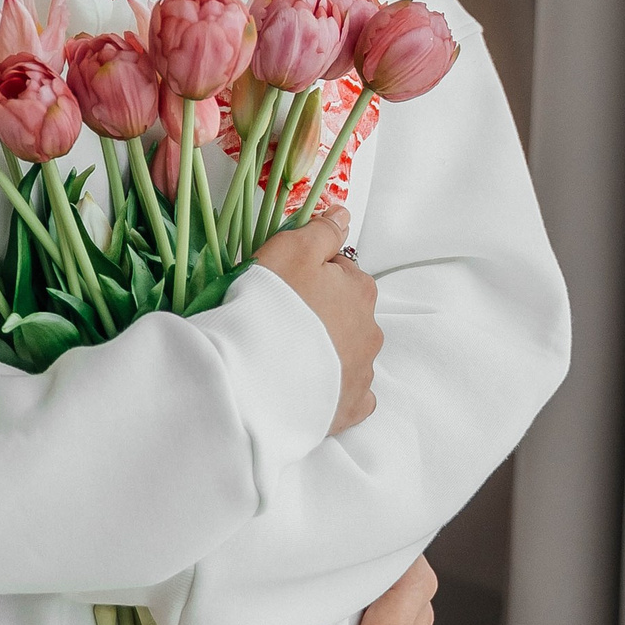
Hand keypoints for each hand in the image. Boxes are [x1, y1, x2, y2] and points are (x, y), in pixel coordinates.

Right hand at [254, 207, 380, 432]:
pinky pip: (350, 394)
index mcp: (360, 290)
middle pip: (347, 312)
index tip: (283, 282)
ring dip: (326, 349)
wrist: (254, 375)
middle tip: (281, 317)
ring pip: (348, 352)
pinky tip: (310, 384)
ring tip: (288, 353)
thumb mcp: (291, 249)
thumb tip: (345, 216)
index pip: (341, 272)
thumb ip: (322, 231)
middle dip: (322, 312)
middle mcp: (370, 331)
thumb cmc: (270, 304)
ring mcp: (362, 373)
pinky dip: (334, 387)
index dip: (310, 273)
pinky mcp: (349, 408)